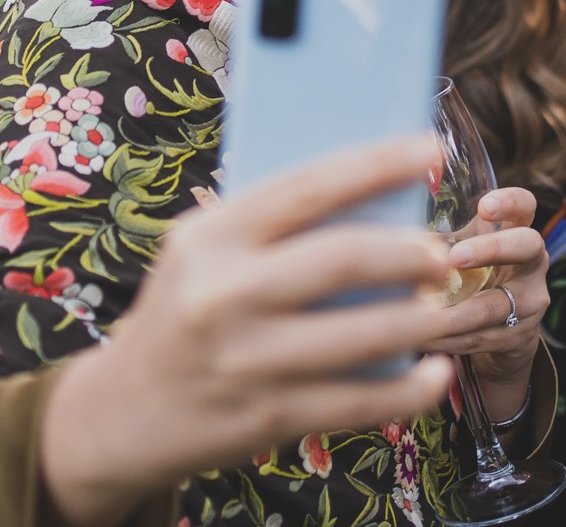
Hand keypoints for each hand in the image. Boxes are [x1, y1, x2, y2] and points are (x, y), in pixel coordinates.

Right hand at [39, 138, 456, 526]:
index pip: (307, 187)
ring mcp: (247, 361)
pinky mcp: (267, 416)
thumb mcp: (203, 253)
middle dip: (412, 252)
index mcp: (210, 238)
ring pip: (364, 334)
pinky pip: (359, 401)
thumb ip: (269, 225)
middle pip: (345, 259)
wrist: (121, 415)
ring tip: (444, 307)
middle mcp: (224, 295)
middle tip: (442, 254)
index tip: (430, 149)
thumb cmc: (184, 312)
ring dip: (422, 320)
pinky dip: (410, 390)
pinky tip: (435, 376)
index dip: (377, 162)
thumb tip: (374, 189)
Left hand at [427, 187, 548, 392]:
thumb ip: (444, 238)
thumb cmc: (475, 275)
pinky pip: (480, 338)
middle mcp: (532, 263)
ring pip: (494, 306)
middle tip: (455, 257)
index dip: (509, 202)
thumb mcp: (466, 249)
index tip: (483, 206)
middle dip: (491, 249)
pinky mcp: (520, 336)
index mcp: (517, 231)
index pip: (526, 205)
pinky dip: (447, 339)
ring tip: (420, 313)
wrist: (503, 331)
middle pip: (527, 246)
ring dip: (453, 312)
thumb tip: (396, 235)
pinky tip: (421, 337)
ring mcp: (531, 301)